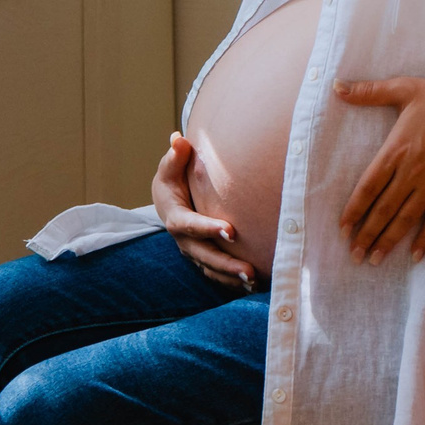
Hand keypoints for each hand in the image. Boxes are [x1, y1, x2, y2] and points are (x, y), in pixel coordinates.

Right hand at [153, 132, 252, 290]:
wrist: (169, 200)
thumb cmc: (173, 179)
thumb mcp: (170, 167)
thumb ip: (175, 156)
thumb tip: (178, 140)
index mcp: (174, 217)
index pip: (190, 225)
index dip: (208, 229)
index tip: (231, 231)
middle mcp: (183, 240)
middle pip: (204, 255)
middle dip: (226, 264)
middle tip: (250, 270)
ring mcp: (193, 252)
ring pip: (212, 269)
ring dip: (232, 276)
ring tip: (255, 280)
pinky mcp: (203, 259)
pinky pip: (217, 274)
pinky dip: (232, 281)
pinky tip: (254, 284)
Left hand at [335, 77, 424, 265]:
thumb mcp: (403, 89)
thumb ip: (369, 92)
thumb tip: (337, 87)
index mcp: (395, 151)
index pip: (368, 187)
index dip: (354, 209)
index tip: (342, 228)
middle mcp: (410, 173)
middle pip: (383, 210)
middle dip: (367, 234)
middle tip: (354, 256)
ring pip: (405, 220)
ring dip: (389, 241)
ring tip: (374, 260)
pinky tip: (415, 255)